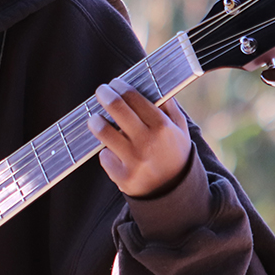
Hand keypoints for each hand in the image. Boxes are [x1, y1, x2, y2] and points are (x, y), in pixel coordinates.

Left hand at [88, 78, 193, 197]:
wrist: (174, 192)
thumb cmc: (174, 153)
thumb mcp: (179, 129)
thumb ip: (168, 106)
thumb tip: (152, 82)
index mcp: (162, 126)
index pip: (134, 97)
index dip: (120, 86)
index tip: (115, 83)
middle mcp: (147, 142)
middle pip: (116, 108)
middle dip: (105, 95)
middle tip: (101, 91)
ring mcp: (134, 160)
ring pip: (103, 131)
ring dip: (95, 120)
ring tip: (95, 118)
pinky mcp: (123, 177)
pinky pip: (104, 155)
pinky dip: (106, 150)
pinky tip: (111, 149)